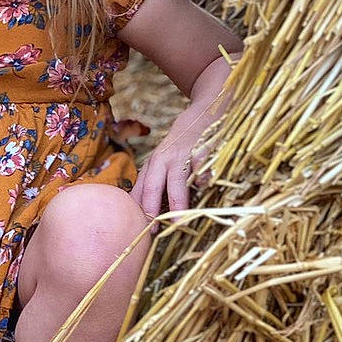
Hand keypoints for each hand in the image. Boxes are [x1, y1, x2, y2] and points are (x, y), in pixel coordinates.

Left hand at [131, 109, 214, 232]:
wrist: (202, 113)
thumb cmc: (181, 145)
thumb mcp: (163, 160)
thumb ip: (154, 182)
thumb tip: (144, 212)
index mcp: (153, 163)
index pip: (142, 188)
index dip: (139, 209)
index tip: (136, 229)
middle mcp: (164, 158)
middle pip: (153, 183)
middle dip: (151, 206)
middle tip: (151, 229)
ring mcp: (183, 153)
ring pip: (177, 178)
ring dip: (177, 199)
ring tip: (179, 220)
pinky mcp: (202, 148)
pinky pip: (201, 165)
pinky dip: (203, 177)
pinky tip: (205, 187)